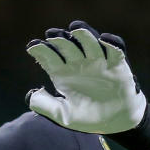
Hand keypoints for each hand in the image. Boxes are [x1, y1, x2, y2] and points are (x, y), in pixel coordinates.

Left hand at [25, 21, 145, 134]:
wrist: (115, 122)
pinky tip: (104, 39)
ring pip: (89, 43)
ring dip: (83, 34)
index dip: (41, 50)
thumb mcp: (63, 115)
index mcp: (63, 74)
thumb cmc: (88, 116)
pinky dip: (111, 43)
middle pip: (67, 46)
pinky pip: (115, 50)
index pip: (49, 57)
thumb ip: (46, 106)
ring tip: (75, 28)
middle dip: (59, 39)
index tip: (32, 47)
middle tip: (52, 35)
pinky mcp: (117, 65)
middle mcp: (79, 64)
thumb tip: (32, 94)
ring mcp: (98, 63)